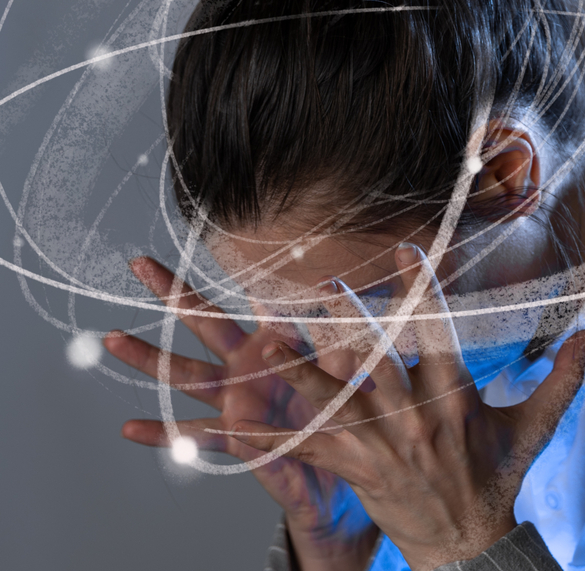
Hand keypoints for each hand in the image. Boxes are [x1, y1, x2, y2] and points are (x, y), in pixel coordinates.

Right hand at [104, 257, 378, 570]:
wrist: (345, 468)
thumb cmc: (345, 408)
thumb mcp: (348, 370)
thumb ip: (342, 340)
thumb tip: (338, 302)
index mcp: (280, 340)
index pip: (260, 299)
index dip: (247, 272)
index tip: (230, 240)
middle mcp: (250, 364)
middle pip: (208, 324)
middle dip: (176, 294)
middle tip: (141, 264)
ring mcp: (236, 399)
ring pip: (187, 374)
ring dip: (150, 358)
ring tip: (113, 338)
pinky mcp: (235, 436)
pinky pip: (195, 436)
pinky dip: (162, 434)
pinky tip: (130, 427)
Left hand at [228, 243, 584, 570]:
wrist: (467, 544)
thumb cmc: (497, 476)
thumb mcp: (536, 426)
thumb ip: (563, 376)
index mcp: (453, 398)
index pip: (435, 334)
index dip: (420, 290)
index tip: (405, 251)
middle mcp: (412, 419)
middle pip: (374, 364)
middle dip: (347, 323)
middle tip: (319, 285)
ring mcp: (378, 446)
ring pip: (331, 403)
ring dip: (295, 371)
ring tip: (261, 343)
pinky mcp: (353, 469)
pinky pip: (305, 452)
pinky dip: (267, 438)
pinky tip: (228, 427)